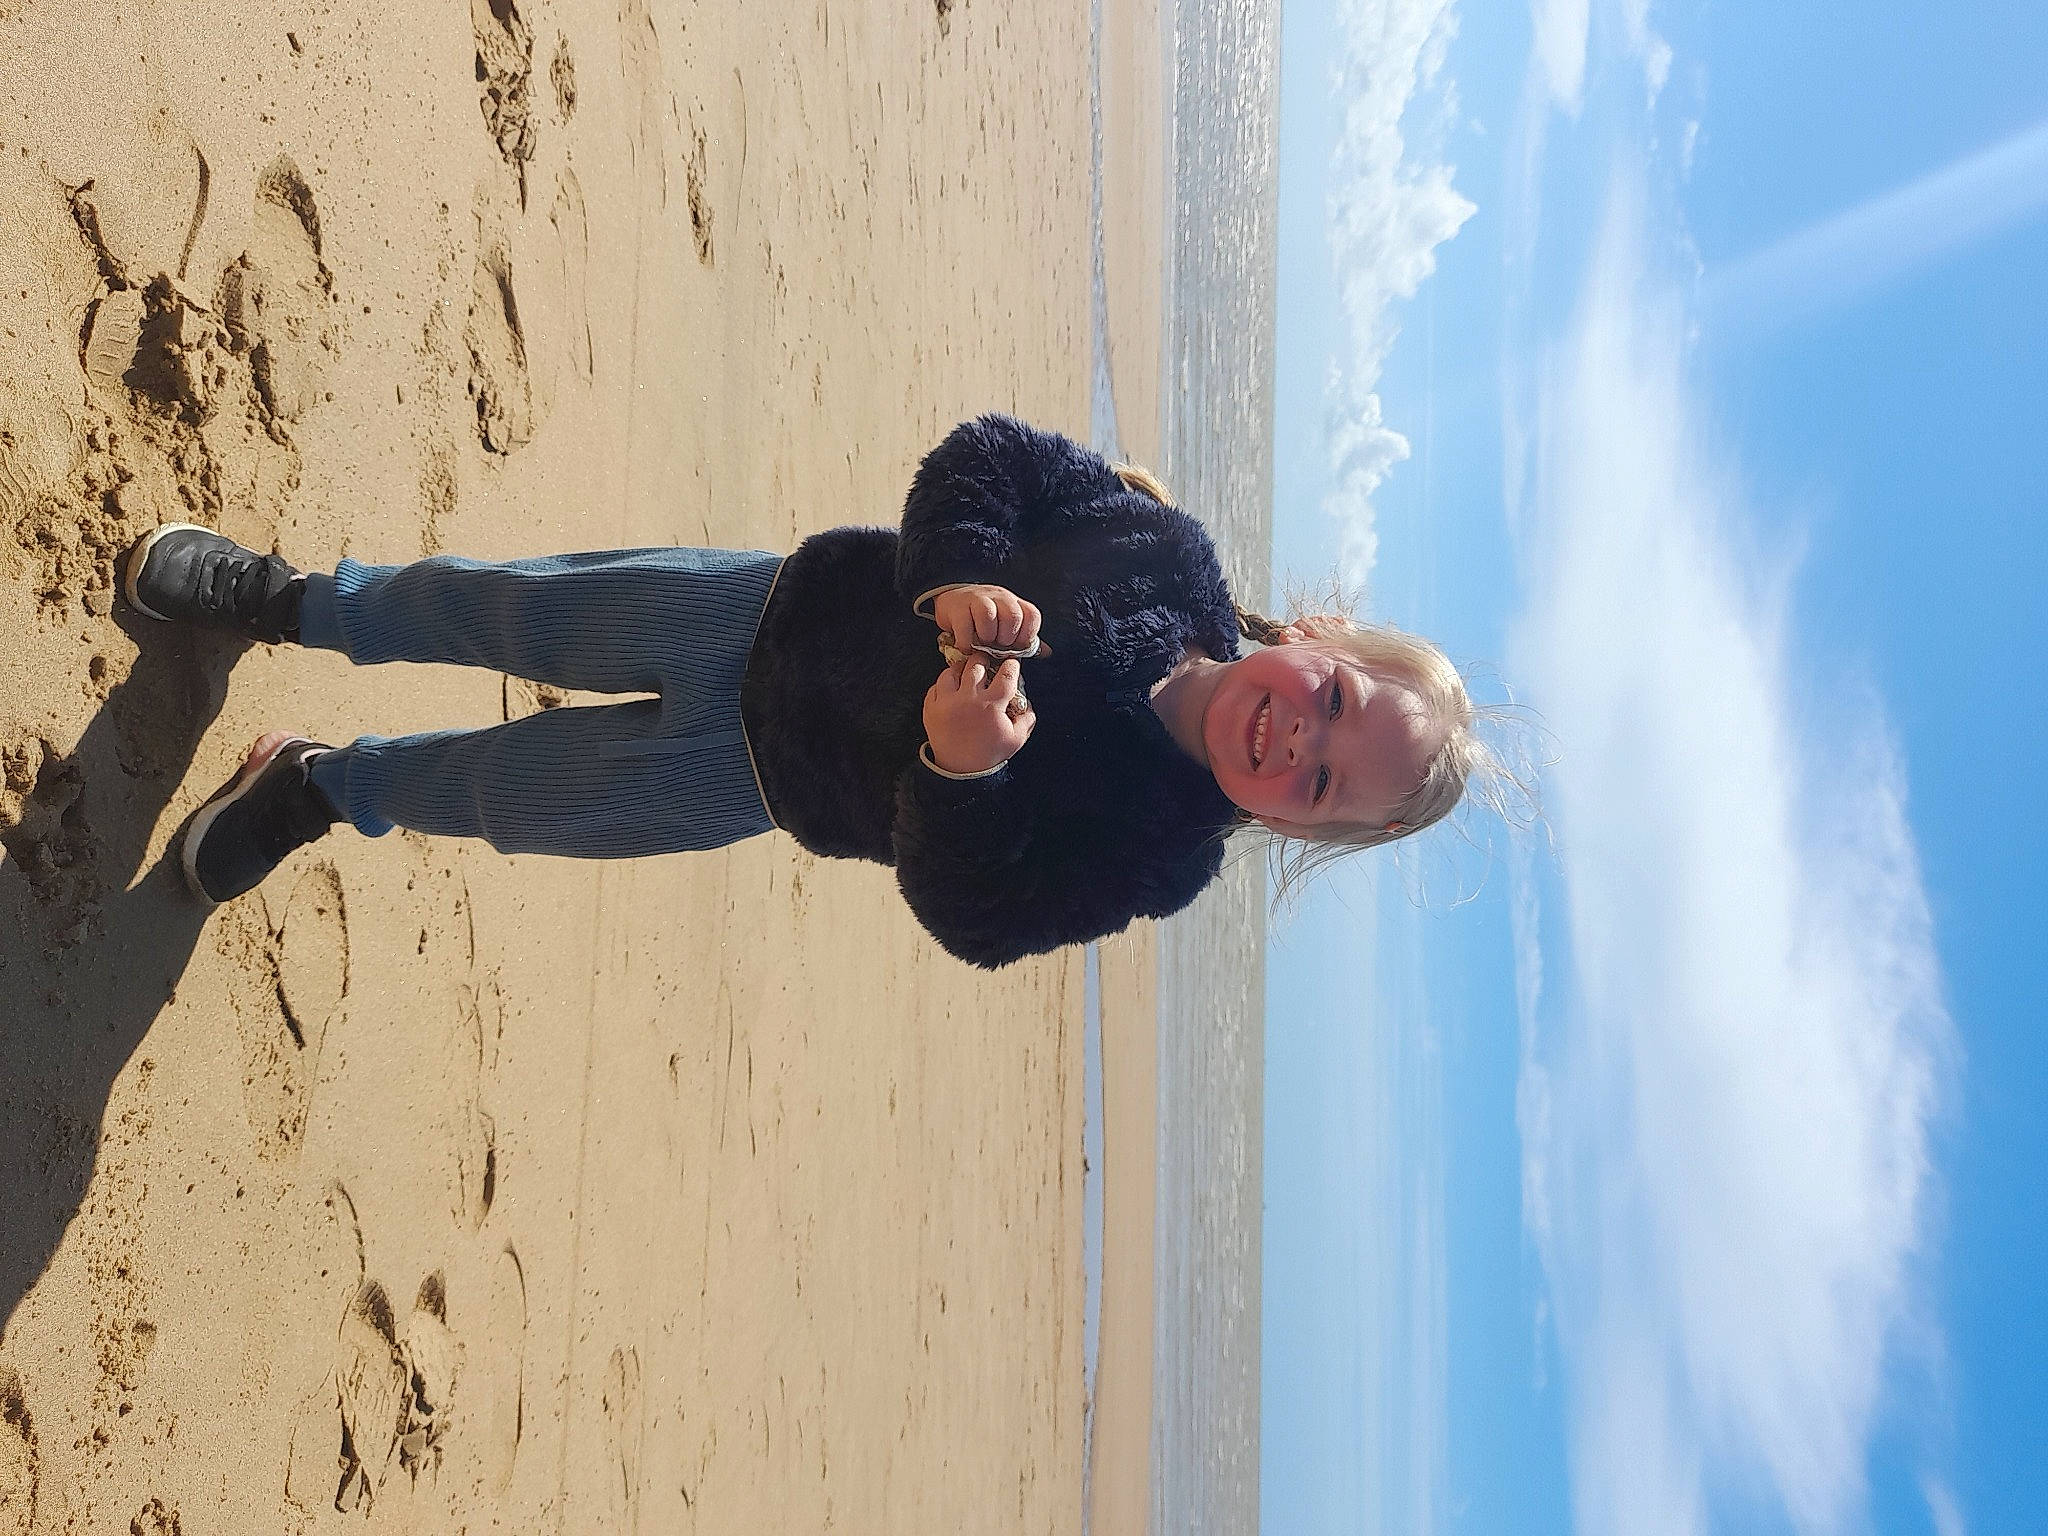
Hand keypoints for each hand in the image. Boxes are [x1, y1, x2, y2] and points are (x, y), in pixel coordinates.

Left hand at [922, 656, 1034, 774]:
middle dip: (984, 660)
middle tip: (986, 664)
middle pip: (976, 665)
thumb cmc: (989, 754)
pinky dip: (943, 684)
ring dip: (961, 669)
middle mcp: (969, 699)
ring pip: (952, 671)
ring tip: (966, 672)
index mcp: (992, 705)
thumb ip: (1027, 718)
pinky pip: (935, 686)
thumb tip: (1026, 701)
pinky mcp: (931, 708)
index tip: (1010, 664)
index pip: (1006, 674)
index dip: (1011, 665)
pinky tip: (951, 688)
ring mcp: (947, 702)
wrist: (961, 771)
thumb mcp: (1016, 739)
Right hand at [931, 584, 1044, 655]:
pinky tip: (966, 647)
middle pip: (1012, 615)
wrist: (952, 602)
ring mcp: (978, 599)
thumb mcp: (1006, 625)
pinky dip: (966, 642)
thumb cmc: (982, 619)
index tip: (1018, 647)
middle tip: (997, 646)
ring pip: (989, 615)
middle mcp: (999, 597)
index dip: (1028, 635)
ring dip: (987, 636)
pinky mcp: (958, 607)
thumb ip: (1024, 638)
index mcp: (1014, 603)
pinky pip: (965, 625)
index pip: (1032, 614)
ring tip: (981, 644)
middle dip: (1007, 638)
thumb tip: (1046, 652)